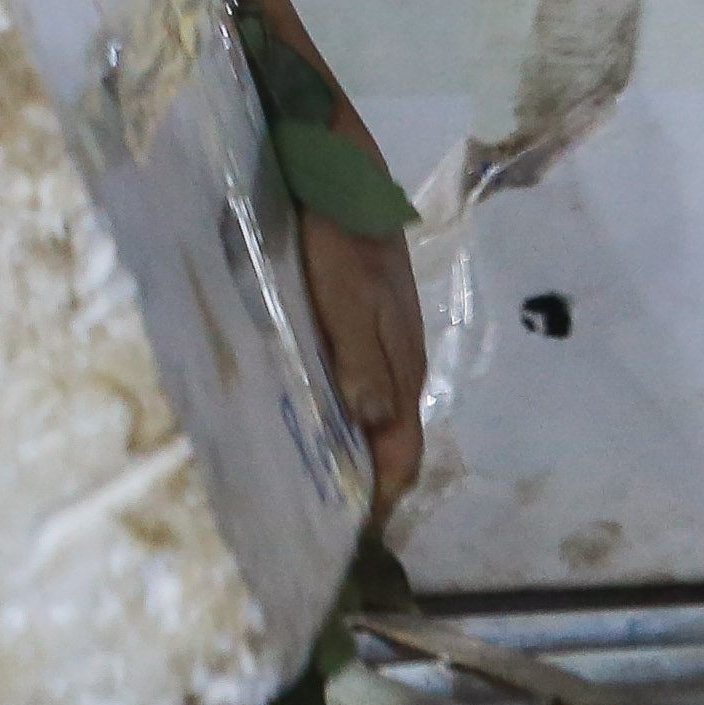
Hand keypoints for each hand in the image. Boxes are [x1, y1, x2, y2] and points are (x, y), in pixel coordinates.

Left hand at [301, 199, 426, 514]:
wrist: (335, 169)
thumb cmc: (337, 233)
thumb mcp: (345, 294)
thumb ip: (360, 356)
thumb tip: (374, 424)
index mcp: (403, 365)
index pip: (402, 451)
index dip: (379, 494)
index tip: (344, 535)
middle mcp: (398, 363)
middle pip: (390, 440)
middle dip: (361, 483)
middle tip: (310, 519)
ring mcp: (380, 342)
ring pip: (372, 414)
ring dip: (347, 449)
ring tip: (300, 482)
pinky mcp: (356, 322)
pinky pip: (353, 384)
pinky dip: (334, 412)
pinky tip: (300, 418)